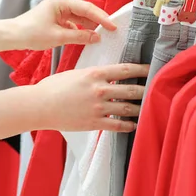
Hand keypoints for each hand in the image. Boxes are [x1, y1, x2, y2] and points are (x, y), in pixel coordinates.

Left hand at [12, 0, 116, 50]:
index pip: (87, 9)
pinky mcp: (57, 18)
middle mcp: (62, 3)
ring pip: (80, 18)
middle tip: (112, 30)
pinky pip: (73, 23)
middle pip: (85, 11)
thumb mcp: (58, 37)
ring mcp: (59, 10)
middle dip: (98, 21)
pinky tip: (88, 37)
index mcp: (62, 2)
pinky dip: (81, 30)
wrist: (13, 35)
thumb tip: (97, 37)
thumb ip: (80, 36)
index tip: (113, 26)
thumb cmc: (32, 33)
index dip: (102, 18)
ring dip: (90, 26)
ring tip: (103, 35)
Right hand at [35, 63, 149, 131]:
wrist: (39, 106)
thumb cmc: (53, 87)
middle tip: (156, 90)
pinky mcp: (94, 123)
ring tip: (147, 108)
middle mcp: (100, 90)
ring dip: (139, 108)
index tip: (151, 69)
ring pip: (127, 108)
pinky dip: (127, 125)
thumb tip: (106, 74)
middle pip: (131, 89)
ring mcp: (98, 107)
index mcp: (94, 74)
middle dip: (146, 90)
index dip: (142, 70)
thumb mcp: (75, 73)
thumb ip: (92, 74)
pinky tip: (133, 124)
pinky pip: (117, 125)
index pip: (125, 70)